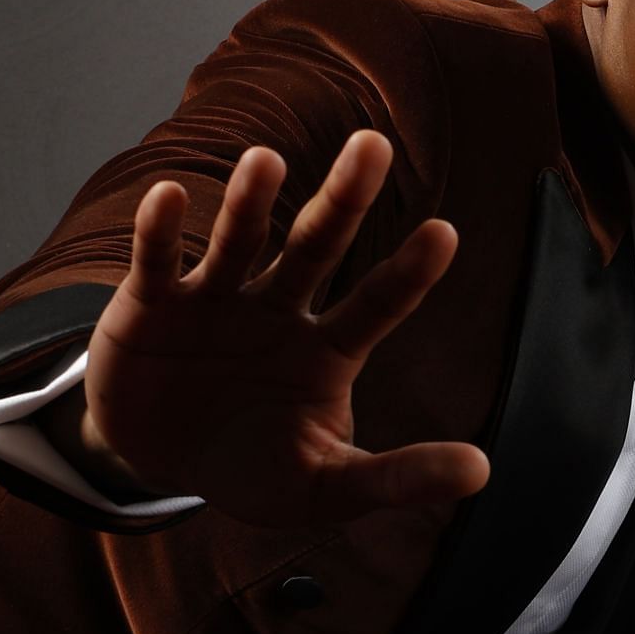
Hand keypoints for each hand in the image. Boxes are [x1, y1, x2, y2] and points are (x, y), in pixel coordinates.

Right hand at [77, 132, 490, 526]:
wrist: (158, 466)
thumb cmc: (253, 469)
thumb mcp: (326, 487)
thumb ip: (397, 477)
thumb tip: (482, 472)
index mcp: (328, 348)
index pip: (378, 304)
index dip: (408, 274)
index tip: (444, 235)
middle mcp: (279, 309)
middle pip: (317, 247)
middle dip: (343, 199)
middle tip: (373, 146)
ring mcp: (217, 300)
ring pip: (240, 240)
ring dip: (251, 202)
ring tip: (266, 161)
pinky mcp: (152, 304)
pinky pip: (159, 260)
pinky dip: (161, 231)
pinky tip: (168, 196)